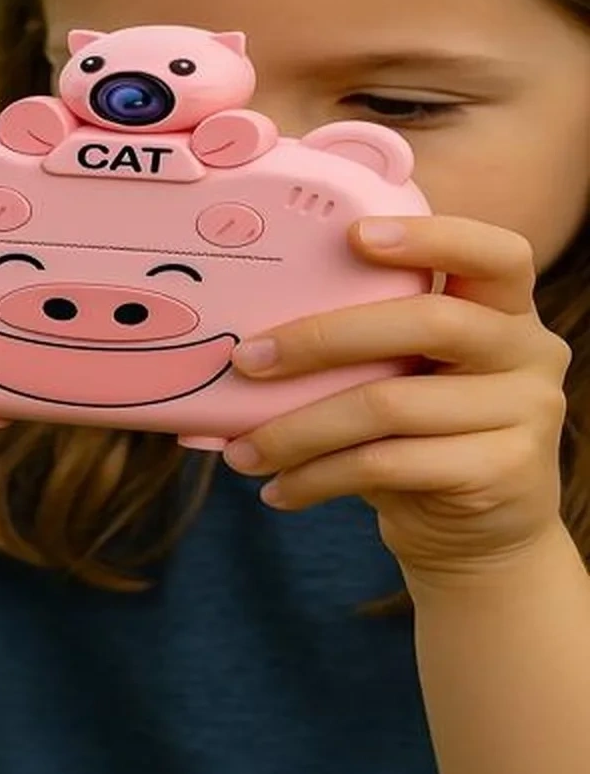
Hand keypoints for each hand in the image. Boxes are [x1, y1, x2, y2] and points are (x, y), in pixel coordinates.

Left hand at [222, 216, 571, 578]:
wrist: (480, 538)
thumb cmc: (424, 441)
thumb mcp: (406, 380)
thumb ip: (363, 348)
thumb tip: (243, 342)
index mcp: (507, 309)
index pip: (494, 253)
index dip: (430, 238)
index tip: (353, 235)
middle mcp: (530, 352)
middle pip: (429, 321)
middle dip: (323, 338)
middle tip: (246, 361)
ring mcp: (527, 413)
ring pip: (391, 404)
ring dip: (300, 429)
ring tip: (243, 452)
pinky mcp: (503, 472)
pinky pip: (388, 464)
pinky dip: (318, 477)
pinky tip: (280, 490)